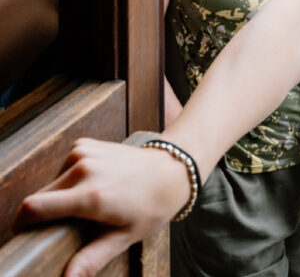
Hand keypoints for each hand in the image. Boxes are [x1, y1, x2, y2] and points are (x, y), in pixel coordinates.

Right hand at [14, 138, 193, 276]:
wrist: (174, 169)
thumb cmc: (153, 206)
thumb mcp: (125, 236)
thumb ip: (92, 257)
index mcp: (91, 196)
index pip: (35, 207)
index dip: (22, 222)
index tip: (24, 232)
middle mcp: (83, 170)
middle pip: (41, 197)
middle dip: (44, 212)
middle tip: (65, 223)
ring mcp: (83, 154)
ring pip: (52, 182)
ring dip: (60, 195)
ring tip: (88, 203)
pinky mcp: (83, 144)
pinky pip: (64, 168)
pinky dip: (71, 178)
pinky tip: (94, 182)